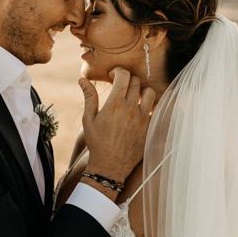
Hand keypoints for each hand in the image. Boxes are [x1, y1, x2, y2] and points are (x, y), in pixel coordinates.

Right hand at [79, 68, 154, 182]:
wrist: (110, 165)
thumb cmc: (97, 142)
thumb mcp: (88, 119)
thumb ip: (89, 97)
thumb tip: (82, 79)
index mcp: (115, 104)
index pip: (124, 76)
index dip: (118, 71)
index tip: (113, 75)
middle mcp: (131, 109)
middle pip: (136, 82)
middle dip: (128, 80)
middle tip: (121, 86)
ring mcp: (143, 118)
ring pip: (150, 92)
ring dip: (142, 91)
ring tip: (133, 97)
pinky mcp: (150, 127)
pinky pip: (155, 109)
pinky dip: (148, 106)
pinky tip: (139, 110)